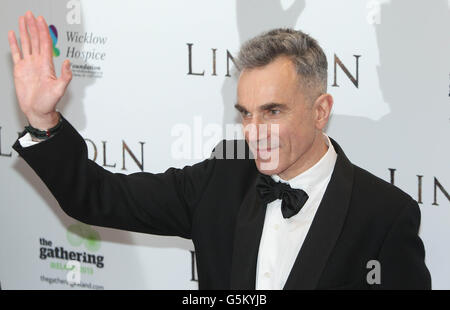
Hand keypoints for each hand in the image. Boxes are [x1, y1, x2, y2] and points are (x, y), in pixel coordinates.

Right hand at [8, 11, 71, 129]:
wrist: (38, 111)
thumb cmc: (49, 102)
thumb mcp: (60, 89)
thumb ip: (65, 76)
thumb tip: (68, 63)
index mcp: (47, 64)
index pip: (45, 43)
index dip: (43, 31)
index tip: (40, 20)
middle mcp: (38, 62)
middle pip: (36, 39)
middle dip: (33, 26)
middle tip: (30, 14)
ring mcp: (29, 65)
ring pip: (26, 44)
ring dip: (25, 31)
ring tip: (22, 19)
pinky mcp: (20, 70)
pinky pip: (17, 53)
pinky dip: (14, 43)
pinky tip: (12, 35)